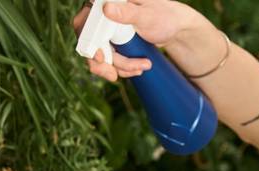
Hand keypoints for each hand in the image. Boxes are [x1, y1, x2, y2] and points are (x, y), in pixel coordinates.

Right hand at [71, 0, 186, 81]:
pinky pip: (109, 61)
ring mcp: (105, 30)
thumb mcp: (146, 15)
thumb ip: (127, 12)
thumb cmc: (163, 15)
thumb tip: (106, 9)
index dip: (87, 42)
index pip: (84, 23)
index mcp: (105, 1)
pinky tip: (138, 68)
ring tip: (140, 68)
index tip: (100, 57)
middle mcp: (101, 15)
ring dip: (118, 67)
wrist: (174, 28)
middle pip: (88, 43)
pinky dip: (122, 69)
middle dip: (102, 63)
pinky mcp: (112, 42)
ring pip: (98, 56)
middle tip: (114, 75)